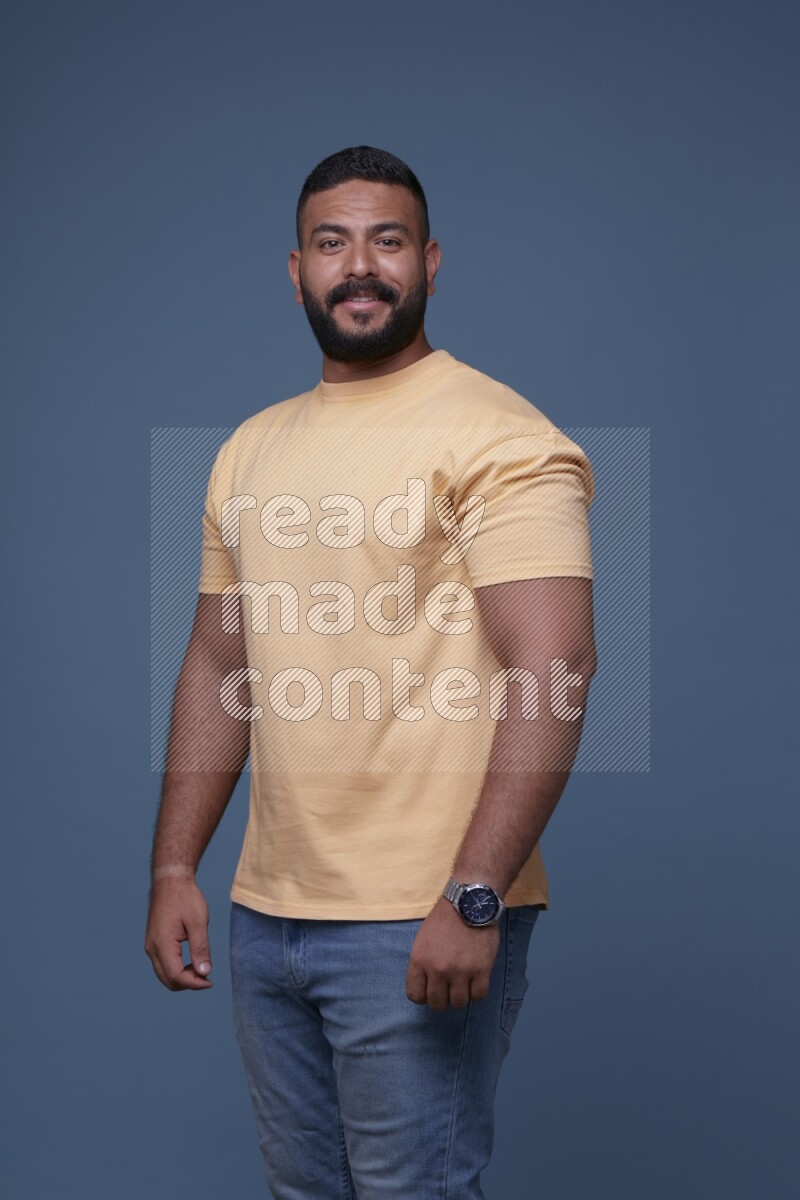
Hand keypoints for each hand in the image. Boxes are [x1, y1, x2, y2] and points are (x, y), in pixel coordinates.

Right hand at [145, 877, 213, 990]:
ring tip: (201, 968)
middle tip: (207, 977)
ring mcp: (150, 945)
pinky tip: (191, 962)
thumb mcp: (198, 923)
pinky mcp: (153, 942)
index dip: (194, 983)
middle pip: (167, 980)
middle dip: (188, 983)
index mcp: (162, 944)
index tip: (210, 981)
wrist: (170, 880)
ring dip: (182, 977)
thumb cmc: (186, 898)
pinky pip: (162, 964)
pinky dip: (176, 969)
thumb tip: (204, 972)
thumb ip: (201, 948)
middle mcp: (152, 948)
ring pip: (163, 974)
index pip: (176, 976)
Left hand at [405, 895, 499, 1010]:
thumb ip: (422, 964)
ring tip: (463, 983)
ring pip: (459, 1003)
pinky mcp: (481, 970)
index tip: (431, 989)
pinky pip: (478, 996)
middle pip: (437, 1003)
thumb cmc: (444, 920)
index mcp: (419, 961)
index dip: (423, 996)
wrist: (469, 903)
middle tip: (449, 988)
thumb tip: (427, 986)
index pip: (415, 996)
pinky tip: (476, 981)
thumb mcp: (422, 940)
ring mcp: (460, 972)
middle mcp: (438, 970)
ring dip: (461, 995)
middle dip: (442, 999)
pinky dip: (477, 992)